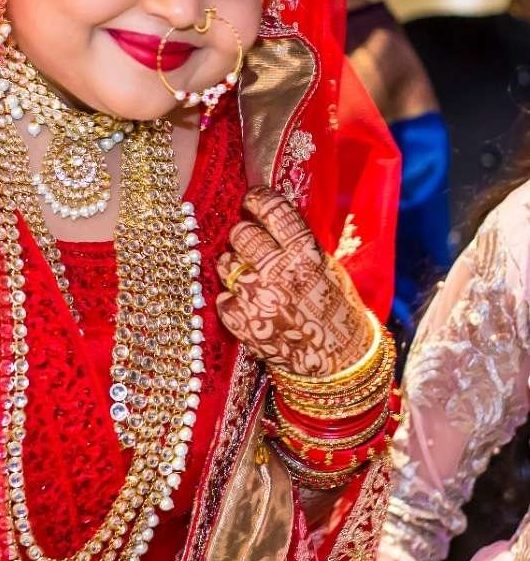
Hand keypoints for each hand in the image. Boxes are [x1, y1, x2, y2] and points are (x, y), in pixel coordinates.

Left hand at [215, 186, 369, 376]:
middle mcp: (280, 271)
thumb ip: (297, 244)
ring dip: (232, 267)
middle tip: (248, 244)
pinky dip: (230, 301)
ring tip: (248, 277)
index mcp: (306, 253)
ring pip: (225, 263)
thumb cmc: (333, 309)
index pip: (273, 210)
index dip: (257, 200)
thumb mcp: (326, 267)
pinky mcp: (242, 322)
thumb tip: (268, 217)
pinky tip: (246, 305)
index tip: (250, 200)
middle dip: (242, 235)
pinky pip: (221, 297)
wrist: (338, 360)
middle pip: (242, 233)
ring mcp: (259, 297)